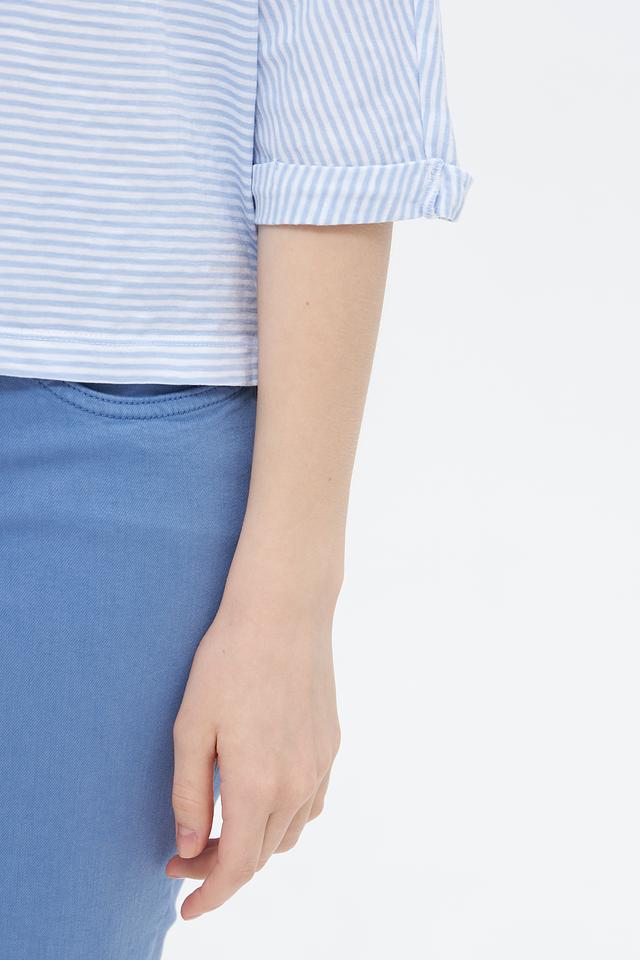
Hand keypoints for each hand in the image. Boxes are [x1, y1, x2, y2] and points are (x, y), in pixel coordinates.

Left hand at [165, 579, 340, 918]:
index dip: (209, 895)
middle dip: (221, 867)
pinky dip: (284, 820)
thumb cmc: (229, 663)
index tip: (184, 908)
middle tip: (184, 854)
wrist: (285, 612)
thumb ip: (189, 794)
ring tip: (221, 830)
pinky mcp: (332, 745)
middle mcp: (297, 785)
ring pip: (290, 835)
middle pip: (261, 855)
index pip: (236, 867)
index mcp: (257, 785)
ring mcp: (320, 766)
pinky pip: (311, 805)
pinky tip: (263, 801)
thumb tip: (189, 845)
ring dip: (255, 846)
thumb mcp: (191, 726)